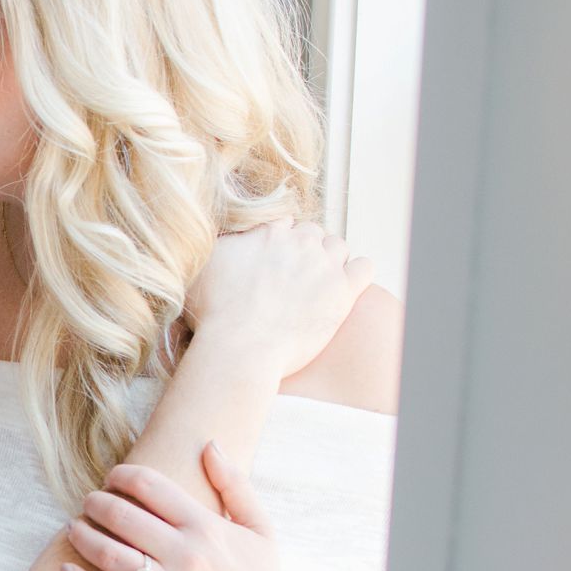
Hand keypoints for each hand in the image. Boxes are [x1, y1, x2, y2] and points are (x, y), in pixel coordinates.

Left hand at [59, 442, 289, 570]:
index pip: (149, 485)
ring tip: (74, 528)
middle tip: (88, 503)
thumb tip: (210, 444)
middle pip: (121, 515)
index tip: (112, 478)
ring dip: (82, 535)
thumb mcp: (260, 529)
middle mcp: (186, 556)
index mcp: (206, 527)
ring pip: (109, 555)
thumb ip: (235, 485)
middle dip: (95, 502)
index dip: (121, 475)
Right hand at [185, 218, 373, 377]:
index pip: (284, 224)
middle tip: (294, 274)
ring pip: (339, 246)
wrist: (240, 346)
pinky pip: (365, 267)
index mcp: (269, 233)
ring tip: (318, 281)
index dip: (280, 242)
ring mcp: (324, 265)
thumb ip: (224, 244)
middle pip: (313, 233)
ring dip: (330, 259)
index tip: (274, 261)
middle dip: (306, 249)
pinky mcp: (343, 291)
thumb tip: (231, 238)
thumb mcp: (205, 266)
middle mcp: (300, 242)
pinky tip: (344, 287)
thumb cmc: (214, 312)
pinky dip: (357, 273)